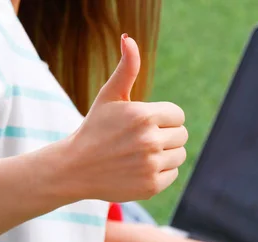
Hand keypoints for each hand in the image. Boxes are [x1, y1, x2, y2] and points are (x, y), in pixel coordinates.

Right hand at [62, 34, 186, 201]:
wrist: (75, 168)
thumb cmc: (96, 128)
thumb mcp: (109, 96)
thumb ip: (127, 70)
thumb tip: (130, 39)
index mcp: (143, 115)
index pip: (178, 115)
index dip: (163, 118)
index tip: (145, 123)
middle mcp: (150, 140)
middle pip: (182, 135)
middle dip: (165, 135)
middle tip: (141, 140)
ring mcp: (151, 165)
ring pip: (180, 155)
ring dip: (165, 154)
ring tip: (140, 154)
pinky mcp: (151, 186)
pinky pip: (173, 174)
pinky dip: (160, 172)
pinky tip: (139, 169)